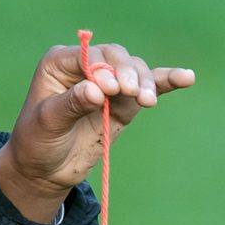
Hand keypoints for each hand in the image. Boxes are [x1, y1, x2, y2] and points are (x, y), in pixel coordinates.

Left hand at [0, 40, 195, 223]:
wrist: (45, 169)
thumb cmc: (37, 141)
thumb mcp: (47, 123)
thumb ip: (71, 103)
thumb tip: (97, 89)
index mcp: (62, 62)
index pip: (90, 55)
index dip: (103, 68)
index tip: (109, 89)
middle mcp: (88, 67)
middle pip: (117, 58)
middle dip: (128, 73)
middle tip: (131, 93)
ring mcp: (110, 84)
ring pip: (136, 72)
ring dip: (146, 83)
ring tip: (148, 102)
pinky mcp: (125, 104)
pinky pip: (149, 88)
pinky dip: (167, 82)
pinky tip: (187, 77)